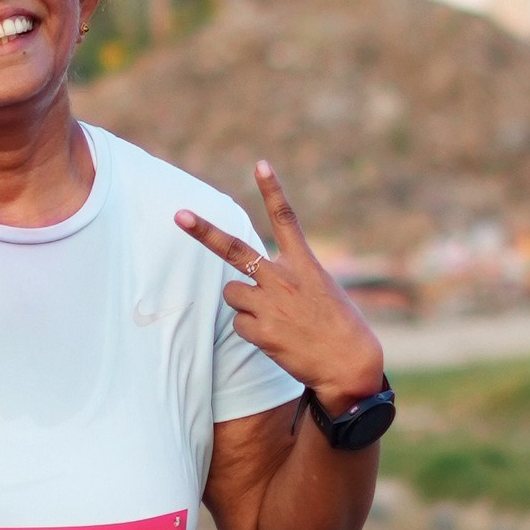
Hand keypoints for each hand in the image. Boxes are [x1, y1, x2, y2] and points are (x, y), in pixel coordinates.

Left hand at [175, 159, 385, 412]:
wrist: (349, 364)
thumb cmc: (338, 326)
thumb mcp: (321, 290)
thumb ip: (288, 278)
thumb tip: (253, 282)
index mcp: (304, 264)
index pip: (285, 219)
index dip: (272, 190)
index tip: (260, 165)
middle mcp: (283, 279)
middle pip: (234, 250)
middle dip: (204, 233)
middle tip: (179, 216)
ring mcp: (271, 304)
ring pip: (231, 294)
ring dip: (244, 304)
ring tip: (272, 318)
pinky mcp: (262, 331)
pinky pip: (238, 324)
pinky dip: (251, 331)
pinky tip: (276, 339)